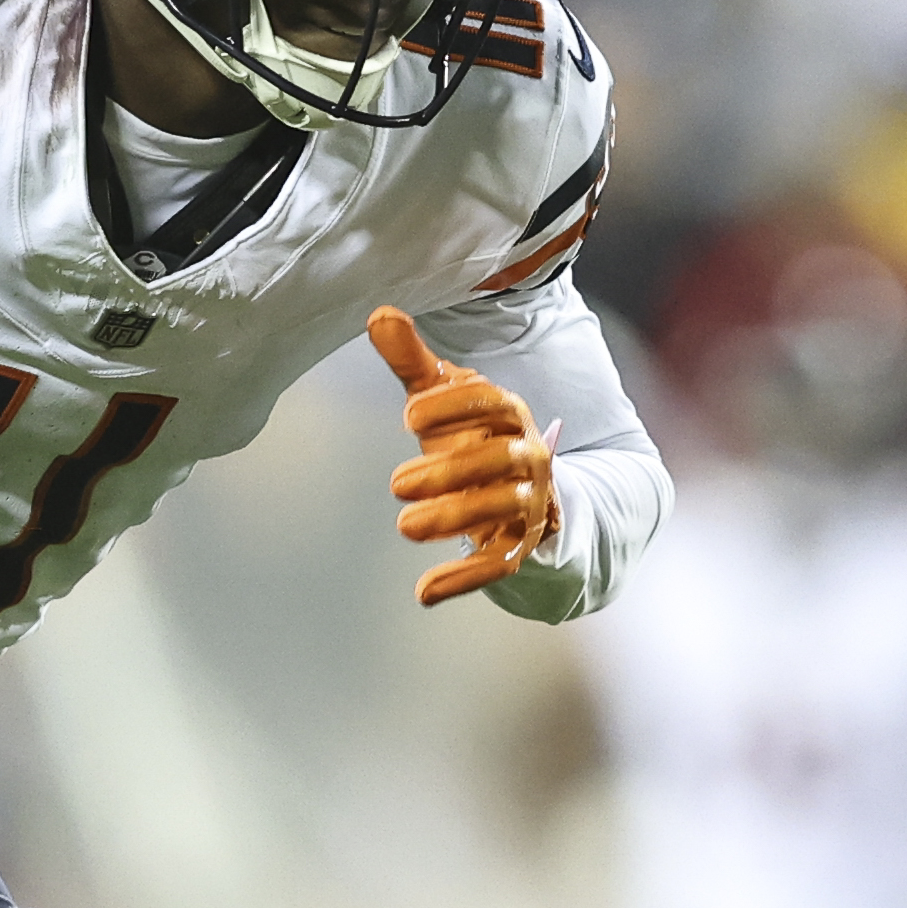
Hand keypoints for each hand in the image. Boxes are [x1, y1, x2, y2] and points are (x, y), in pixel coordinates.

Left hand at [367, 306, 555, 606]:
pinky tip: (424, 594)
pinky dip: (465, 581)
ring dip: (455, 519)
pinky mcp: (520, 545)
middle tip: (396, 483)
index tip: (410, 416)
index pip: (494, 403)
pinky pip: (500, 564)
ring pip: (502, 510)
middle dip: (450, 472)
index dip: (456, 408)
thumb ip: (413, 362)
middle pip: (500, 461)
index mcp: (510, 413)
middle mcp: (529, 456)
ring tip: (405, 525)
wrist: (523, 490)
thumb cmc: (470, 435)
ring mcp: (528, 503)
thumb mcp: (442, 399)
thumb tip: (378, 313)